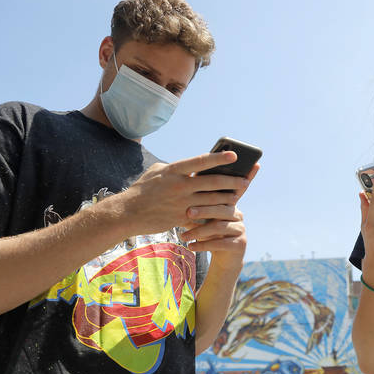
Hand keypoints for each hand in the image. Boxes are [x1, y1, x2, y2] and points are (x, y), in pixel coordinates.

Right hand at [118, 151, 250, 236]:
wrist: (127, 213)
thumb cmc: (142, 190)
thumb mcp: (156, 171)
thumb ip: (175, 168)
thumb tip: (190, 167)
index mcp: (174, 170)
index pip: (201, 161)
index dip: (219, 157)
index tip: (234, 155)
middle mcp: (180, 185)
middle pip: (213, 182)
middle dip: (232, 181)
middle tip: (245, 180)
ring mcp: (181, 202)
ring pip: (211, 200)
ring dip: (227, 198)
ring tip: (238, 196)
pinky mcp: (181, 218)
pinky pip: (203, 216)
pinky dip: (214, 214)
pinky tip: (224, 213)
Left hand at [180, 162, 259, 266]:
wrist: (225, 259)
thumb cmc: (210, 235)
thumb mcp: (202, 220)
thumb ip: (194, 207)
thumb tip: (173, 192)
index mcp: (229, 204)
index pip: (220, 195)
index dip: (209, 192)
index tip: (190, 191)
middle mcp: (238, 214)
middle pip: (220, 209)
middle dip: (203, 210)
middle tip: (187, 212)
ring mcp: (241, 229)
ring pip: (219, 227)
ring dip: (198, 231)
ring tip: (182, 236)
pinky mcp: (240, 244)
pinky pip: (220, 243)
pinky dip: (203, 245)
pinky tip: (191, 246)